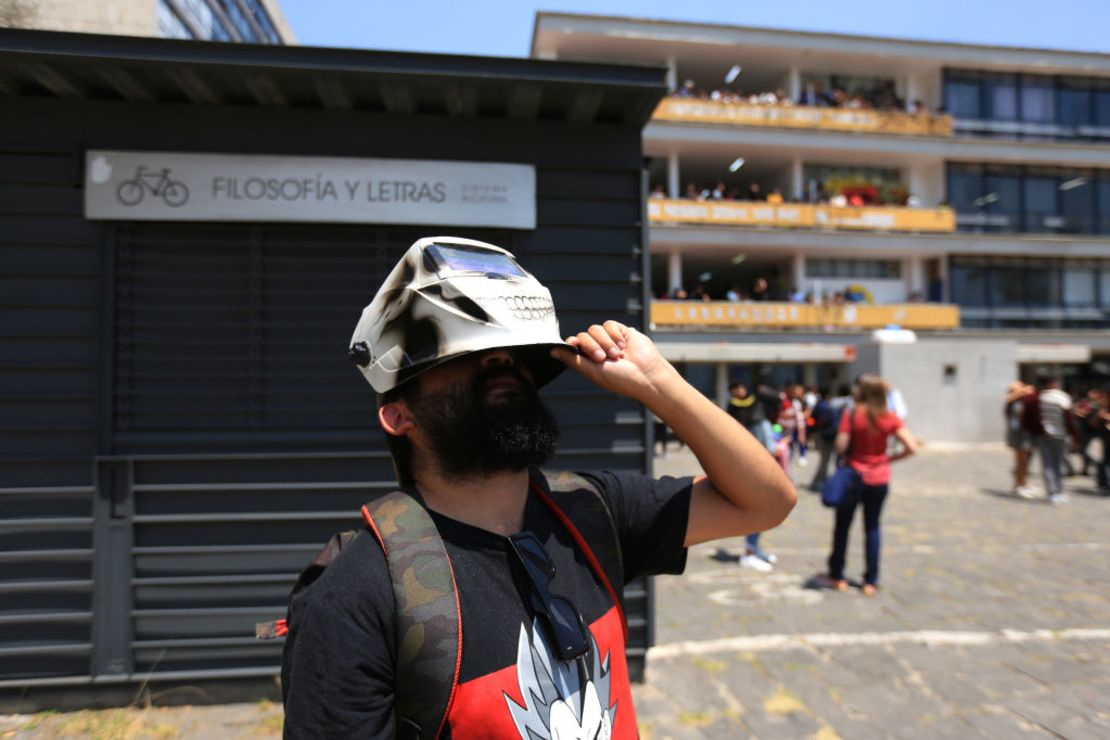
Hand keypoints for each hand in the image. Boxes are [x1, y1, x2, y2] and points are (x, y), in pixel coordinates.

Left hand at [551, 320, 675, 401]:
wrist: (647, 374)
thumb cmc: (620, 379)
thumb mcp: (593, 371)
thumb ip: (573, 359)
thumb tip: (551, 351)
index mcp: (588, 361)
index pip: (573, 345)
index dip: (572, 343)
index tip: (573, 343)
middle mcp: (597, 349)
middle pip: (583, 335)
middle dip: (592, 346)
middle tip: (603, 358)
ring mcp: (609, 340)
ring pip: (595, 329)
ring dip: (605, 342)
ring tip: (617, 355)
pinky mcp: (621, 332)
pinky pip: (609, 325)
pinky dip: (614, 334)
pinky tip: (622, 345)